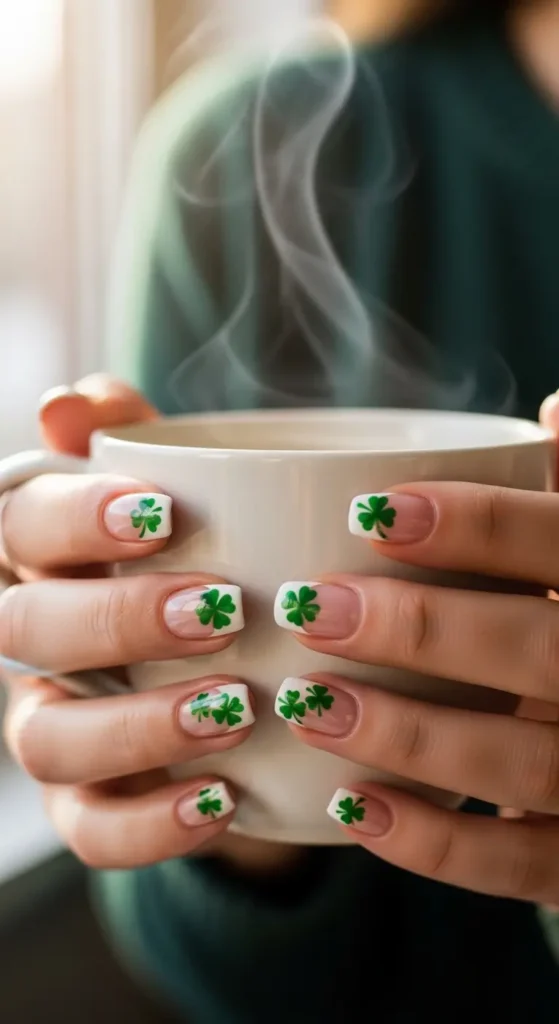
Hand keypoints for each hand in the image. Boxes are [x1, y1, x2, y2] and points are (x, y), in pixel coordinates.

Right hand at [0, 376, 258, 868]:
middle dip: (118, 620)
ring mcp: (50, 724)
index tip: (162, 511)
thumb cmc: (198, 552)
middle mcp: (30, 642)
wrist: (228, 660)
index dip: (74, 517)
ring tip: (237, 707)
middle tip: (223, 608)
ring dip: (138, 728)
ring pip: (46, 741)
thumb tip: (69, 402)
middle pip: (25, 633)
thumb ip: (133, 436)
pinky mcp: (84, 802)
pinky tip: (225, 799)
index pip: (18, 525)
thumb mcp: (181, 483)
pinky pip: (91, 830)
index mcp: (40, 553)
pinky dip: (153, 823)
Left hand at [273, 402, 558, 904]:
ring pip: (528, 762)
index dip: (477, 526)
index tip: (367, 512)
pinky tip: (351, 808)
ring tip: (307, 706)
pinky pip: (525, 865)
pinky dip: (439, 845)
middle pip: (540, 652)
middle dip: (423, 629)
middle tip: (310, 608)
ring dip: (409, 737)